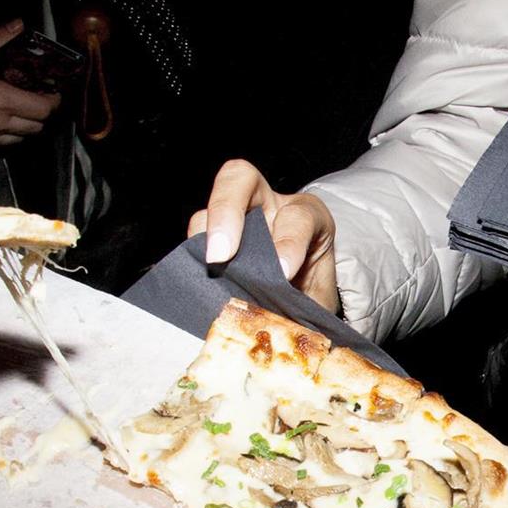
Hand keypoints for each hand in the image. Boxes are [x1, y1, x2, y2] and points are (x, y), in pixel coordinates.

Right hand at [0, 19, 60, 152]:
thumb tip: (19, 25)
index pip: (44, 109)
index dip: (54, 101)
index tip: (53, 91)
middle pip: (37, 127)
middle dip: (43, 114)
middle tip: (38, 99)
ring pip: (20, 140)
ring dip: (26, 127)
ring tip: (19, 110)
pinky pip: (0, 147)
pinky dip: (7, 137)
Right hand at [187, 159, 339, 312]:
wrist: (300, 311)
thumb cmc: (311, 301)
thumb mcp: (318, 304)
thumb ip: (303, 310)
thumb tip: (284, 327)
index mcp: (308, 218)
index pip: (299, 215)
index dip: (290, 240)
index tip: (283, 271)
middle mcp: (268, 209)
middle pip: (241, 179)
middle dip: (226, 210)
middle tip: (220, 255)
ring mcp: (233, 223)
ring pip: (206, 213)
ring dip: (201, 241)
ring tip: (206, 274)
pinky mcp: (207, 245)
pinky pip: (190, 246)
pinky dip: (188, 265)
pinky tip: (193, 286)